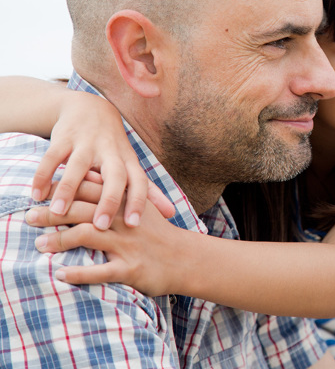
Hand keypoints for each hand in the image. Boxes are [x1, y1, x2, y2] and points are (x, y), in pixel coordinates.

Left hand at [25, 189, 182, 296]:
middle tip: (29, 217)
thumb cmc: (159, 234)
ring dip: (59, 240)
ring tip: (39, 245)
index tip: (41, 191)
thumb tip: (88, 177)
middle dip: (53, 213)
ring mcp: (128, 245)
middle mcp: (125, 221)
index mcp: (127, 203)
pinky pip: (100, 271)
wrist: (187, 258)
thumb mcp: (140, 207)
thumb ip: (116, 193)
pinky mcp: (130, 268)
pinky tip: (60, 274)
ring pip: (87, 236)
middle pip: (83, 210)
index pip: (91, 188)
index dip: (64, 188)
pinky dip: (78, 273)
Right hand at [31, 91, 174, 228]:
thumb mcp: (131, 165)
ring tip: (58, 212)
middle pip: (114, 175)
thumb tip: (172, 214)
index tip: (134, 225)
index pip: (139, 182)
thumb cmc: (113, 148)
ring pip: (78, 166)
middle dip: (109, 199)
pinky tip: (36, 195)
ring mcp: (87, 143)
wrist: (91, 108)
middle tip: (100, 225)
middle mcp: (111, 151)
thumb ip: (150, 191)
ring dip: (67, 189)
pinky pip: (52, 157)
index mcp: (128, 161)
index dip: (140, 202)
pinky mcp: (65, 137)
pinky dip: (43, 175)